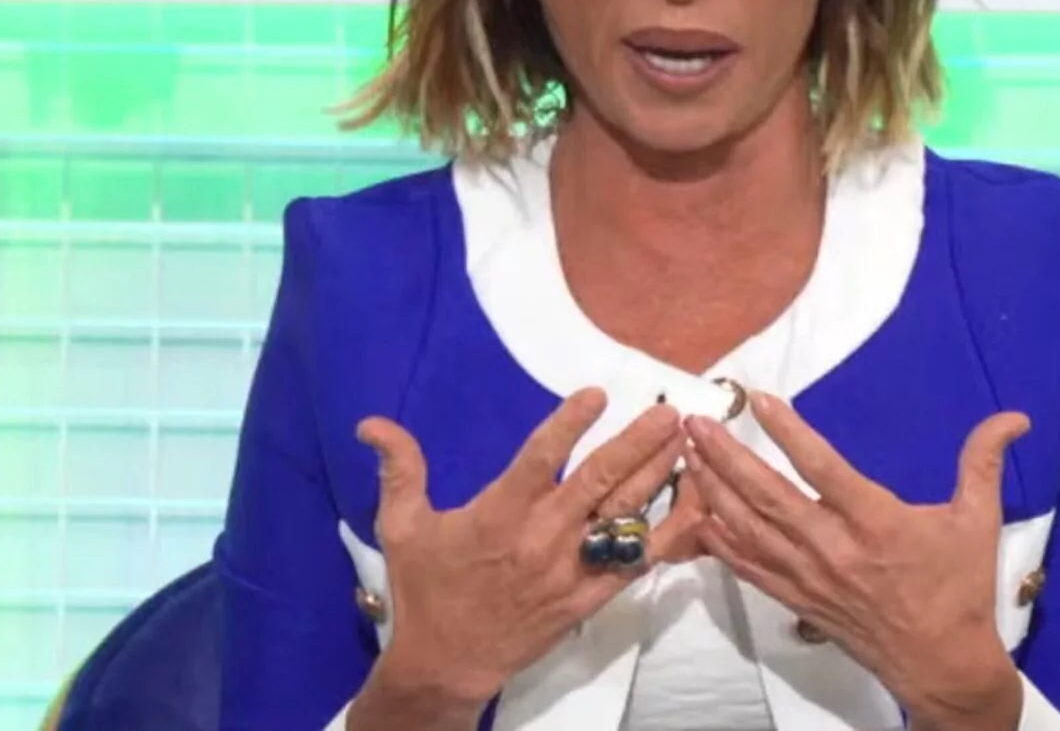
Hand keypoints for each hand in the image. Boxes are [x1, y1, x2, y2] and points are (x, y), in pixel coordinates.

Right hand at [349, 390, 687, 726]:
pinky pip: (634, 564)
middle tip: (669, 412)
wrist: (446, 666)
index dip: (570, 423)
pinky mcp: (588, 598)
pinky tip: (689, 508)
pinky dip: (664, 535)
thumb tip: (370, 424)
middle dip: (638, 443)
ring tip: (686, 444)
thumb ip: (399, 469)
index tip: (597, 394)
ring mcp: (570, 571)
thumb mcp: (401, 527)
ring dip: (657, 478)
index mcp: (499, 515)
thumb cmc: (425, 591)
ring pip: (624, 517)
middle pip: (599, 482)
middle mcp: (541, 538)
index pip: (541, 458)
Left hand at [685, 394, 1029, 730]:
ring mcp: (811, 579)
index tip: (759, 400)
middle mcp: (836, 550)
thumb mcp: (978, 522)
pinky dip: (719, 541)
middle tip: (695, 423)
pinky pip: (749, 569)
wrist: (943, 668)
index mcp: (877, 524)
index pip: (823, 468)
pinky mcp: (798, 602)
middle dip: (726, 458)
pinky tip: (697, 516)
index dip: (789, 432)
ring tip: (687, 455)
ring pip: (749, 531)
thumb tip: (1015, 417)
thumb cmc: (959, 591)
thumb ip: (984, 462)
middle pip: (768, 498)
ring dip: (713, 491)